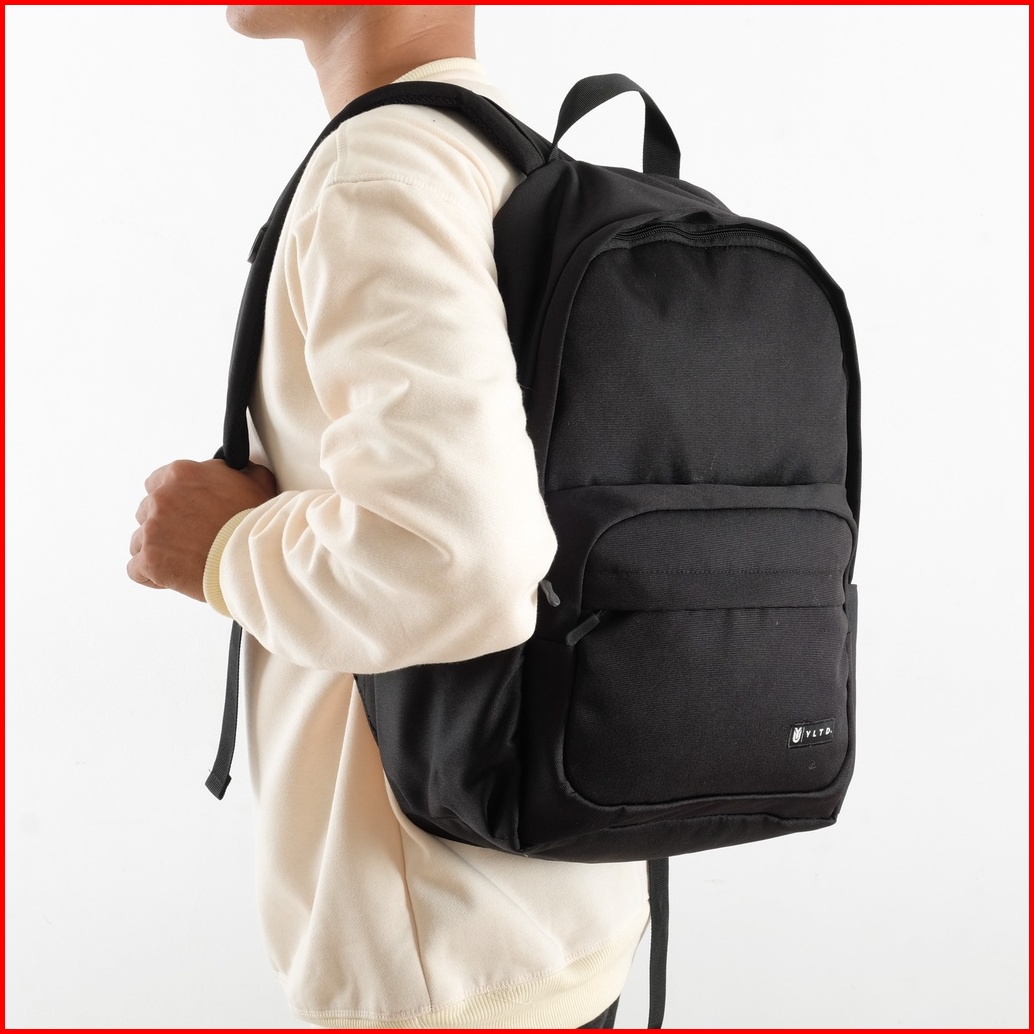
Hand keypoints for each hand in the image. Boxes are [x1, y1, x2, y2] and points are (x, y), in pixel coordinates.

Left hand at [128, 459, 276, 601]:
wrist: (254, 557)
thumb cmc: (256, 523)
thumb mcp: (257, 480)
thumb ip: (238, 471)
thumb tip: (239, 469)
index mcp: (180, 474)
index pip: (156, 483)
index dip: (173, 501)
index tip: (186, 512)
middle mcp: (161, 498)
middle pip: (146, 513)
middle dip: (165, 526)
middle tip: (190, 538)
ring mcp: (152, 530)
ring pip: (140, 541)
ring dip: (158, 550)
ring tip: (185, 560)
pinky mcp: (149, 560)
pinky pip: (136, 569)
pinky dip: (152, 575)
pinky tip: (174, 575)